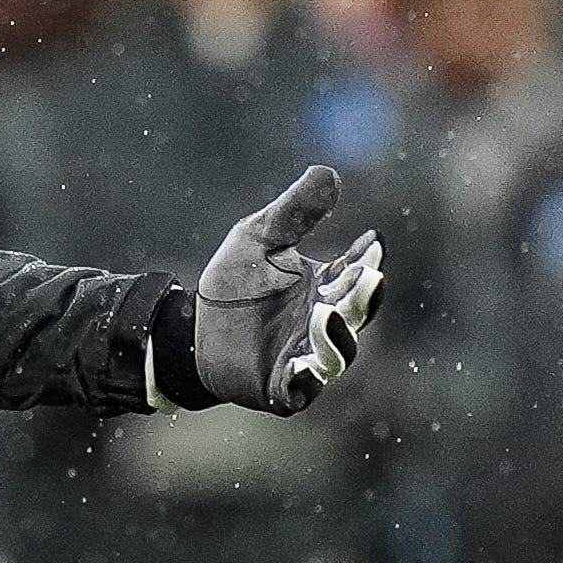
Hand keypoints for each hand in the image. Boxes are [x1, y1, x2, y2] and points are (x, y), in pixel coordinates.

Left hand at [190, 163, 384, 411]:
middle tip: (367, 277)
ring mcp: (306, 356)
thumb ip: (293, 212)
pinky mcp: (281, 386)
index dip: (368, 257)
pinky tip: (299, 366)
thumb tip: (327, 172)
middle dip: (363, 296)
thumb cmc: (234, 282)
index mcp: (328, 285)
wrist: (191, 329)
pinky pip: (300, 389)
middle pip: (356, 311)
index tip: (372, 240)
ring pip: (336, 352)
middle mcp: (325, 322)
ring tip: (326, 311)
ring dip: (336, 335)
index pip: (358, 270)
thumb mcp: (258, 238)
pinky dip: (303, 380)